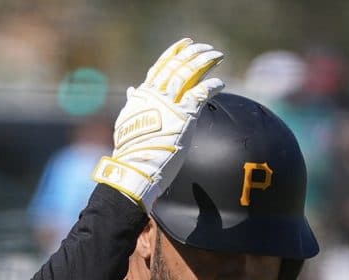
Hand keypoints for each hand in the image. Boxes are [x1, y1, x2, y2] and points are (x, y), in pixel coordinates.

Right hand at [94, 37, 225, 202]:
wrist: (135, 167)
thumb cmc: (131, 150)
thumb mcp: (127, 121)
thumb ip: (133, 103)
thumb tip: (131, 91)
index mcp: (144, 94)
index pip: (161, 66)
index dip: (175, 52)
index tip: (186, 43)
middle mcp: (156, 95)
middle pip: (178, 65)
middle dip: (194, 53)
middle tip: (207, 48)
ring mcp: (170, 104)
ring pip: (189, 73)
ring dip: (205, 62)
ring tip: (217, 56)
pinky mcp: (184, 116)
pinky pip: (201, 93)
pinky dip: (212, 85)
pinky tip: (221, 82)